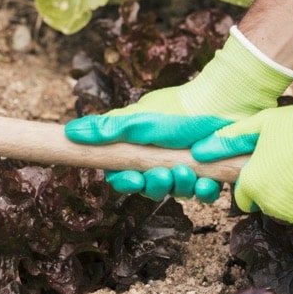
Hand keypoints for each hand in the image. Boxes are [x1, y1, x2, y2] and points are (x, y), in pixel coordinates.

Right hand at [65, 27, 292, 201]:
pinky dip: (205, 190)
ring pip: (177, 193)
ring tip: (187, 171)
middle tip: (163, 174)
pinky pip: (204, 193)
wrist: (223, 100)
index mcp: (140, 150)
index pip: (123, 175)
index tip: (129, 177)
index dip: (124, 182)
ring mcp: (187, 169)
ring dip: (180, 186)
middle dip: (155, 186)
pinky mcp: (211, 174)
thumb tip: (69, 133)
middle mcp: (161, 162)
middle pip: (150, 189)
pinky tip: (207, 182)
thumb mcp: (139, 119)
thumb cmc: (178, 108)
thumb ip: (107, 129)